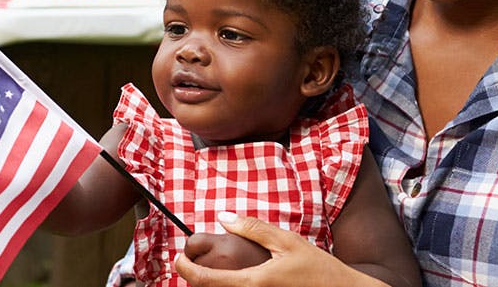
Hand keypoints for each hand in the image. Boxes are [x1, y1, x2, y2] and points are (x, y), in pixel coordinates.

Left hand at [174, 212, 366, 286]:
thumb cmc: (319, 270)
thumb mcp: (287, 242)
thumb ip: (253, 228)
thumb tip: (224, 218)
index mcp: (254, 282)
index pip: (205, 280)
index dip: (185, 269)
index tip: (178, 259)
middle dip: (197, 277)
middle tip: (194, 262)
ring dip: (212, 284)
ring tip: (213, 271)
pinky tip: (234, 279)